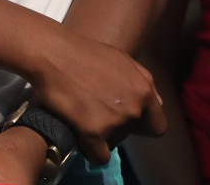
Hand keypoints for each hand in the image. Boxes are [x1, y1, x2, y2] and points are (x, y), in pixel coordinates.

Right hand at [23, 31, 165, 162]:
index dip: (141, 125)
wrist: (52, 53)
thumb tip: (157, 103)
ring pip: (114, 144)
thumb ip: (142, 81)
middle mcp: (134, 108)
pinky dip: (89, 150)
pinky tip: (79, 135)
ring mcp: (115, 121)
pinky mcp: (93, 132)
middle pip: (131, 135)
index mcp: (144, 90)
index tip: (125, 120)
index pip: (157, 125)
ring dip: (100, 136)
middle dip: (116, 128)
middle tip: (96, 113)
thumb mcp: (121, 59)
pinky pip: (99, 156)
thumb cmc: (83, 52)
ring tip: (83, 117)